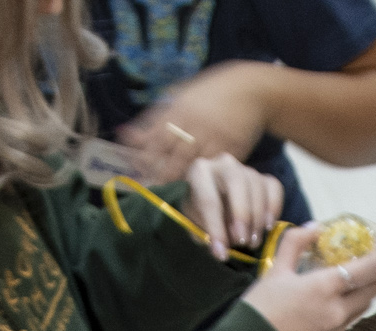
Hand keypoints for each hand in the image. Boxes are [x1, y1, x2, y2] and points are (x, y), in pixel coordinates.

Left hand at [123, 62, 274, 181]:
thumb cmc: (210, 93)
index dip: (142, 159)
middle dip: (158, 177)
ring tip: (168, 195)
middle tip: (148, 192)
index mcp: (179, 109)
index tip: (133, 173)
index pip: (154, 139)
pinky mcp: (233, 149)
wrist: (251, 89)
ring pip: (192, 168)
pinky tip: (194, 191)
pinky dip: (204, 182)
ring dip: (179, 183)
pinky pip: (215, 171)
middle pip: (171, 158)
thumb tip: (124, 134)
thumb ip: (154, 116)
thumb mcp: (180, 96)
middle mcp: (196, 124)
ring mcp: (215, 138)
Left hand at [179, 151, 284, 259]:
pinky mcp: (264, 177)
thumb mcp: (196, 225)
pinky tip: (268, 227)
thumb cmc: (202, 215)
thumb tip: (226, 245)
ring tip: (253, 242)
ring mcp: (246, 168)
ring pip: (257, 186)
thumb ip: (207, 234)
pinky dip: (273, 208)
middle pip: (237, 182)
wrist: (215, 203)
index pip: (208, 198)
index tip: (222, 253)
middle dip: (242, 214)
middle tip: (242, 242)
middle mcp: (223, 163)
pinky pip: (274, 188)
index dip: (216, 228)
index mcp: (199, 172)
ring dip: (257, 218)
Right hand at [239, 222, 375, 330]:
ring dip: (364, 290)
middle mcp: (337, 312)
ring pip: (363, 307)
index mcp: (325, 288)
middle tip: (370, 260)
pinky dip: (350, 307)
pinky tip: (335, 301)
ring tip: (353, 279)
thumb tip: (315, 227)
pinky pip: (349, 322)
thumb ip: (296, 243)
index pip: (368, 268)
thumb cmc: (258, 311)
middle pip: (373, 289)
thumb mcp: (274, 270)